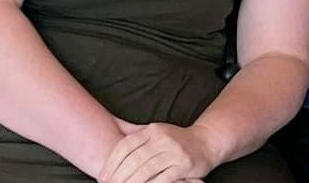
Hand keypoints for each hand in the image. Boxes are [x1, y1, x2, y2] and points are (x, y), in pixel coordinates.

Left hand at [97, 122, 218, 182]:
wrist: (206, 142)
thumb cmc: (176, 142)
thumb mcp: (156, 134)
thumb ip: (137, 141)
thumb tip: (110, 158)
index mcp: (152, 130)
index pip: (125, 146)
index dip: (111, 163)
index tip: (102, 176)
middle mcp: (163, 138)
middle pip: (133, 160)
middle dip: (117, 177)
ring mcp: (174, 152)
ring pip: (145, 171)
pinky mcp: (184, 165)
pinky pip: (162, 179)